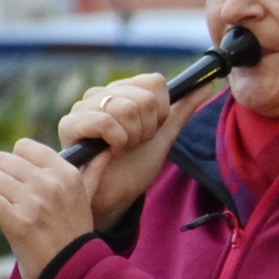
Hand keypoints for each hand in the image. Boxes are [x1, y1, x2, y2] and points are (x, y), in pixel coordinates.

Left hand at [0, 139, 101, 278]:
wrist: (72, 272)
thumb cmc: (74, 235)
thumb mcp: (87, 199)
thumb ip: (93, 172)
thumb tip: (107, 151)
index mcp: (67, 174)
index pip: (24, 147)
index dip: (14, 162)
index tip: (16, 178)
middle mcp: (52, 184)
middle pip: (2, 160)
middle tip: (0, 194)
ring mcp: (35, 203)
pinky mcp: (18, 223)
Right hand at [57, 75, 210, 230]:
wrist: (117, 196)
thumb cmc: (135, 165)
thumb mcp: (164, 135)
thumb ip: (183, 109)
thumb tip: (208, 83)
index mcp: (122, 91)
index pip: (154, 82)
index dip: (161, 111)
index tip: (152, 129)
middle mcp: (100, 94)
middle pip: (144, 98)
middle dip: (147, 128)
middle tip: (134, 142)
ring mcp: (83, 107)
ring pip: (126, 108)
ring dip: (132, 137)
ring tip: (121, 148)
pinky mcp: (70, 124)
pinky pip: (105, 121)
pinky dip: (117, 141)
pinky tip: (110, 151)